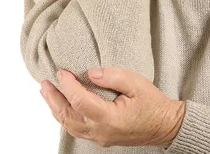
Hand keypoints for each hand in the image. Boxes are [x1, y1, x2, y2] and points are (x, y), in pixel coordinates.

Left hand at [39, 67, 185, 147]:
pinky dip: (66, 116)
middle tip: (44, 83)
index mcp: (109, 117)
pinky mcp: (101, 137)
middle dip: (53, 99)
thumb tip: (90, 73)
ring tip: (47, 93)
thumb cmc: (153, 104)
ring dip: (56, 109)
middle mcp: (101, 131)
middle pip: (68, 116)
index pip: (80, 101)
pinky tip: (63, 106)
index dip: (67, 85)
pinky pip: (77, 129)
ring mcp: (100, 137)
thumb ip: (113, 76)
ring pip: (70, 125)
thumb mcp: (136, 83)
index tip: (61, 71)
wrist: (165, 126)